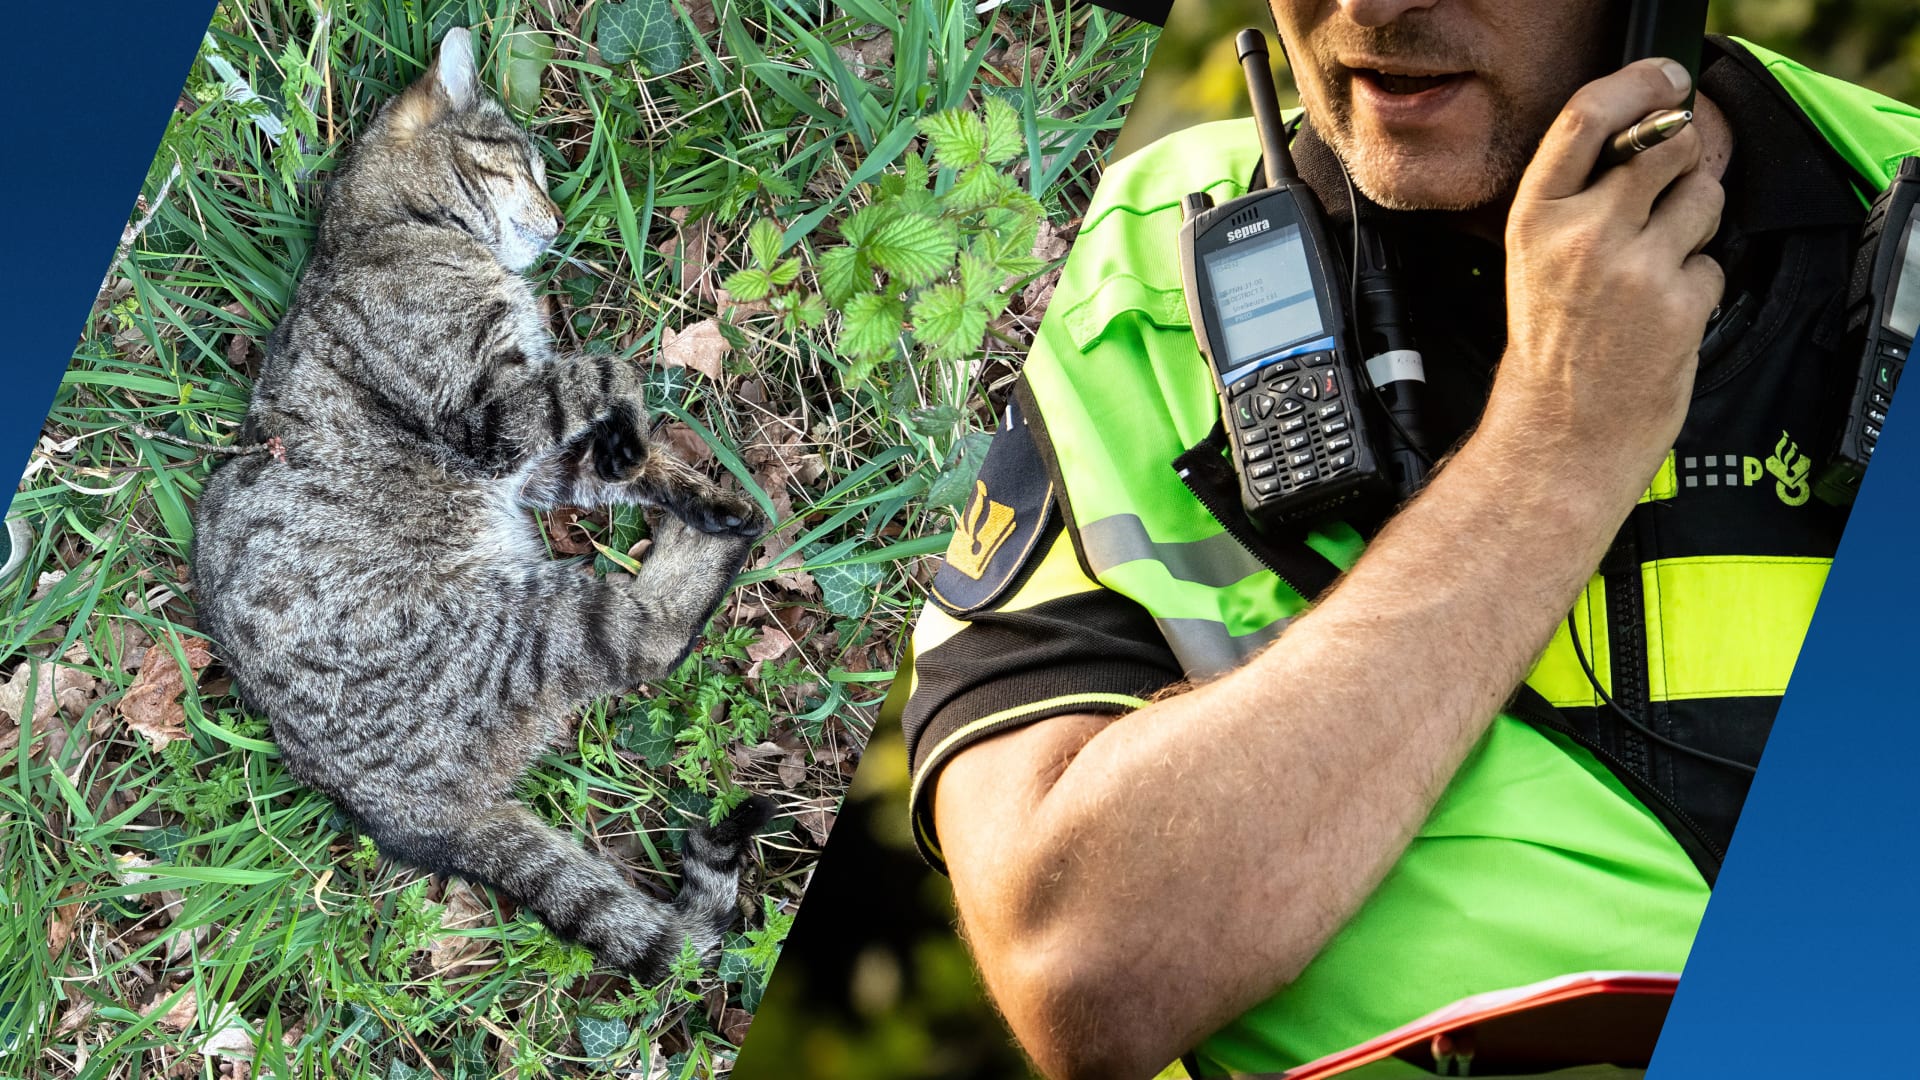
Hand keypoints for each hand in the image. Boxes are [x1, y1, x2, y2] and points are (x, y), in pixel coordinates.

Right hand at [1492, 57, 1725, 501]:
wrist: (1558, 433)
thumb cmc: (1550, 351)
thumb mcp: (1535, 260)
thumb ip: (1581, 200)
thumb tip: (1649, 142)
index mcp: (1536, 219)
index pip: (1587, 118)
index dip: (1636, 87)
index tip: (1662, 82)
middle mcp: (1582, 236)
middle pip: (1666, 148)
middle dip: (1682, 163)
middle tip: (1668, 196)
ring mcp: (1634, 269)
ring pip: (1704, 199)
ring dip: (1698, 224)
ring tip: (1661, 264)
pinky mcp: (1678, 303)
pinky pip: (1714, 264)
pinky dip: (1699, 286)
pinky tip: (1664, 314)